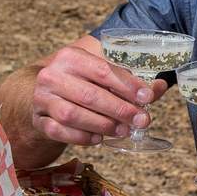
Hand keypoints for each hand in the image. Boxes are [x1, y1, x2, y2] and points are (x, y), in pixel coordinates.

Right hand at [31, 43, 165, 145]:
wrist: (46, 94)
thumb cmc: (83, 82)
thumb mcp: (104, 74)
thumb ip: (132, 80)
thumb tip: (158, 87)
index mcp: (70, 57)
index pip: (102, 70)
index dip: (127, 85)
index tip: (147, 97)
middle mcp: (52, 75)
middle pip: (89, 95)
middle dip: (119, 110)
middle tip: (141, 120)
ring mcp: (41, 99)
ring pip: (72, 115)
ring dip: (102, 125)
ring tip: (124, 130)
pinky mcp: (37, 119)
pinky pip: (59, 131)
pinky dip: (81, 137)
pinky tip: (99, 138)